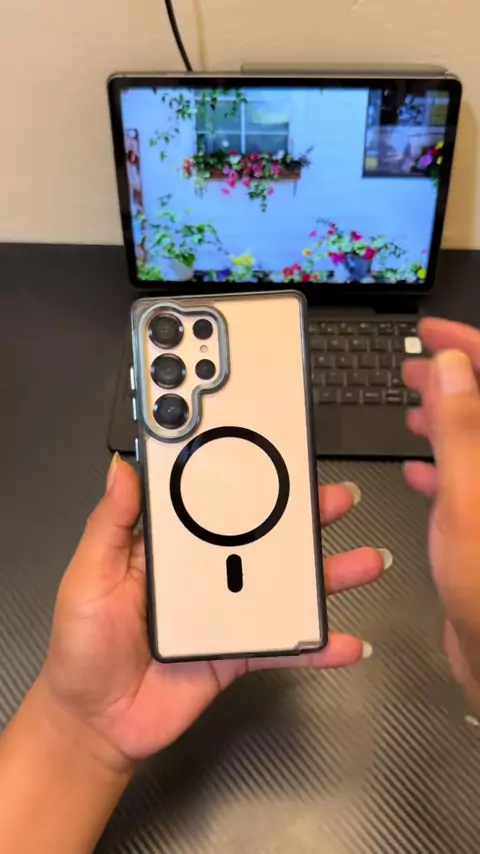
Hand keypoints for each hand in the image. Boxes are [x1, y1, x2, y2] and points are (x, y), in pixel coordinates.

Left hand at [39, 459, 387, 769]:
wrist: (95, 721)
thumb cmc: (82, 646)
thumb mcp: (88, 577)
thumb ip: (108, 525)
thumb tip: (121, 469)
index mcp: (169, 548)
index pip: (213, 504)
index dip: (246, 479)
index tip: (276, 457)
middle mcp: (204, 573)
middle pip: (261, 538)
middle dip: (304, 518)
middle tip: (337, 500)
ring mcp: (226, 612)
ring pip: (284, 586)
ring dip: (327, 574)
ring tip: (363, 562)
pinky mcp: (237, 652)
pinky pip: (284, 645)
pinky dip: (317, 646)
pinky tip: (345, 641)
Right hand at [403, 318, 479, 710]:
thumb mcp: (470, 499)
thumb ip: (461, 428)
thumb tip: (453, 367)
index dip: (471, 345)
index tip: (433, 333)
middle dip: (452, 379)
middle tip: (415, 364)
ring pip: (475, 443)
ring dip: (445, 420)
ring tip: (412, 406)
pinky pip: (467, 484)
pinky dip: (442, 469)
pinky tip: (416, 469)